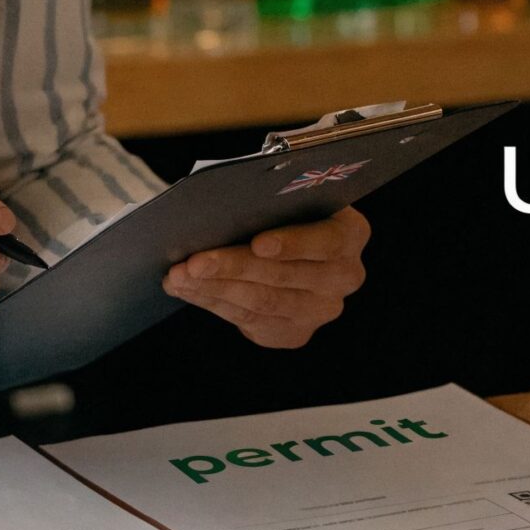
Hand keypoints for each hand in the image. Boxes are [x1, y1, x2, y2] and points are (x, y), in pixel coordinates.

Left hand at [164, 208, 369, 349]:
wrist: (293, 246)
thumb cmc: (285, 210)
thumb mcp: (287, 197)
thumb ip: (270, 199)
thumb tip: (226, 204)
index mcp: (350, 234)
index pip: (325, 241)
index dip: (291, 243)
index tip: (258, 243)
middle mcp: (343, 277)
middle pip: (283, 276)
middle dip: (233, 267)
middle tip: (194, 261)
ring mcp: (320, 310)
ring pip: (261, 302)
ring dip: (214, 289)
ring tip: (179, 276)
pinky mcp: (294, 332)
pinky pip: (248, 320)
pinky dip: (213, 302)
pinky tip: (188, 289)